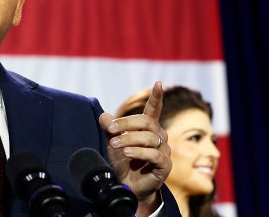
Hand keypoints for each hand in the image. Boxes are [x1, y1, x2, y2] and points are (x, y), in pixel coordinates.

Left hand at [99, 81, 170, 215]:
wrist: (126, 185)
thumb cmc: (122, 161)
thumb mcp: (112, 142)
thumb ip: (109, 128)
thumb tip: (103, 115)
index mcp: (148, 128)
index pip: (154, 110)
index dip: (156, 97)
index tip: (158, 83)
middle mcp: (159, 136)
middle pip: (146, 122)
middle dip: (126, 123)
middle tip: (110, 130)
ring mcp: (164, 150)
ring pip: (149, 137)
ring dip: (129, 139)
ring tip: (115, 145)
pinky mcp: (165, 165)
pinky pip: (154, 154)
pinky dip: (138, 152)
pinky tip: (126, 153)